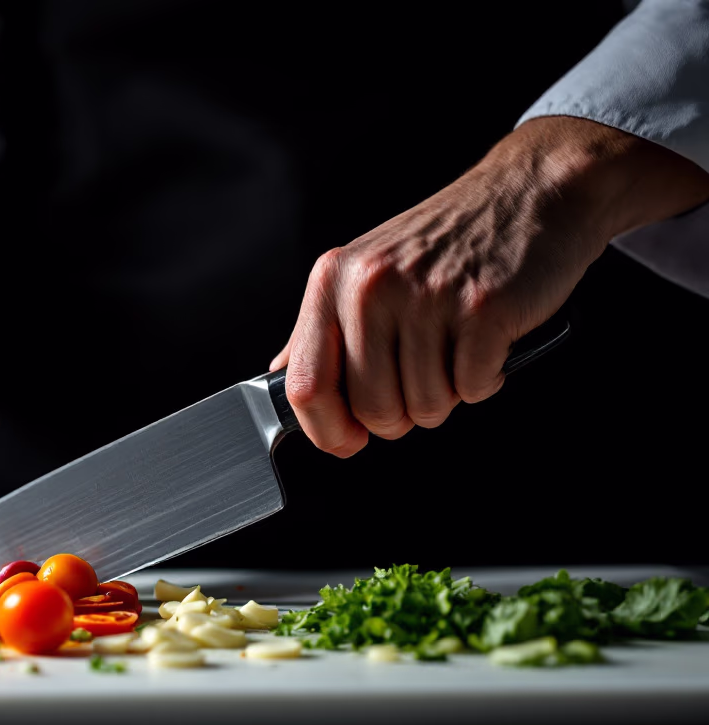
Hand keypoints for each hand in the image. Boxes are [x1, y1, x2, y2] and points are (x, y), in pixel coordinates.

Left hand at [272, 116, 708, 456]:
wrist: (529, 192)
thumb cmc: (447, 240)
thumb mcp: (365, 272)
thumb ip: (322, 330)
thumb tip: (286, 384)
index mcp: (334, 280)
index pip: (305, 386)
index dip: (326, 431)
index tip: (347, 441)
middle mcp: (372, 286)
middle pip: (370, 409)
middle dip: (401, 416)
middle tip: (423, 380)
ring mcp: (428, 296)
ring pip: (424, 407)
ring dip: (446, 396)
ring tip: (456, 351)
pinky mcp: (484, 309)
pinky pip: (472, 390)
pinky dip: (484, 382)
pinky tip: (485, 346)